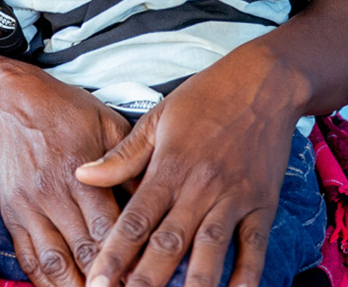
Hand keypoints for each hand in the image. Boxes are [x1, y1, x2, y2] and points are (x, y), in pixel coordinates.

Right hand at [0, 65, 134, 285]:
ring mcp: (28, 208)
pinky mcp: (12, 216)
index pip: (106, 228)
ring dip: (75, 286)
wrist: (10, 102)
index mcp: (79, 173)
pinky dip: (45, 281)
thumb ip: (129, 164)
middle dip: (106, 277)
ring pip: (54, 263)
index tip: (142, 273)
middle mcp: (51, 195)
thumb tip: (152, 201)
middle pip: (83, 251)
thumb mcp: (107, 124)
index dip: (125, 256)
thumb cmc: (65, 110)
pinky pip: (28, 259)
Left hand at [75, 43, 310, 286]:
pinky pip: (254, 249)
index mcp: (168, 168)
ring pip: (210, 251)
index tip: (98, 282)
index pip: (136, 220)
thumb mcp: (157, 118)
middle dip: (145, 281)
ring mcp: (233, 199)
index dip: (115, 255)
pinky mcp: (262, 206)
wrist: (264, 81)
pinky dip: (246, 278)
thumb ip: (122, 155)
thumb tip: (83, 174)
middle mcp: (200, 188)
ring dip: (192, 286)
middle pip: (168, 244)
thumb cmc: (206, 98)